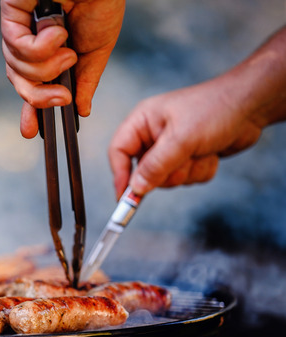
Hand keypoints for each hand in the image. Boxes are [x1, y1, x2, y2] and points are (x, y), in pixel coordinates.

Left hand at [1, 0, 124, 137]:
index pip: (32, 85)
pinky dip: (41, 46)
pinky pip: (17, 47)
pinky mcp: (11, 13)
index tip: (32, 133)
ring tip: (68, 49)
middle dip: (38, 98)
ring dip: (47, 67)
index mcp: (49, 51)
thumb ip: (85, 81)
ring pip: (18, 69)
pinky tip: (57, 31)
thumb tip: (80, 110)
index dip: (30, 110)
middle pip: (19, 82)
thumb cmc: (101, 1)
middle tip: (61, 100)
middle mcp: (29, 40)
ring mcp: (19, 27)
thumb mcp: (97, 50)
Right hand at [108, 26, 285, 198]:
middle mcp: (154, 135)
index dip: (120, 174)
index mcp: (142, 122)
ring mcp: (172, 147)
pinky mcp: (190, 157)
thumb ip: (155, 165)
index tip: (125, 197)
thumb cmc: (215, 109)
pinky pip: (187, 178)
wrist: (252, 105)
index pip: (119, 151)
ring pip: (168, 178)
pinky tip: (212, 152)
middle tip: (184, 161)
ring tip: (203, 150)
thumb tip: (136, 189)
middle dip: (168, 171)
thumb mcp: (181, 138)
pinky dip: (201, 170)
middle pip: (144, 171)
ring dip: (188, 170)